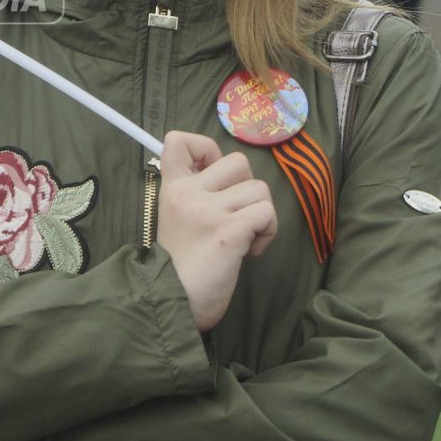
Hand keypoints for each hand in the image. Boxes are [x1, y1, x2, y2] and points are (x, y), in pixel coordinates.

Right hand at [156, 130, 277, 332]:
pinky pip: (267, 213)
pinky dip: (268, 232)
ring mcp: (209, 210)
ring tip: (245, 239)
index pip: (179, 139)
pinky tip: (252, 251)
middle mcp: (188, 192)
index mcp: (172, 187)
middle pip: (238, 161)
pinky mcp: (229, 231)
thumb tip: (234, 182)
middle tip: (236, 216)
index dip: (207, 149)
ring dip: (261, 215)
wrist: (172, 301)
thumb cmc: (180, 265)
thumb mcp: (177, 219)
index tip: (213, 176)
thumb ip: (196, 195)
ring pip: (260, 189)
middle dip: (247, 189)